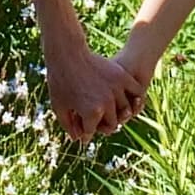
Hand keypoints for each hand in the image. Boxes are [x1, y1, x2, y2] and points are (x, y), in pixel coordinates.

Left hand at [43, 26, 131, 145]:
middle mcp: (107, 103)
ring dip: (116, 112)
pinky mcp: (122, 76)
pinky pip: (136, 92)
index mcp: (92, 113)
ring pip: (125, 111)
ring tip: (109, 109)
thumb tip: (79, 140)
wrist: (67, 53)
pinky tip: (126, 98)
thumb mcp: (59, 107)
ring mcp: (116, 89)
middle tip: (96, 119)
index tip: (80, 126)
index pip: (91, 132)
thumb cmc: (60, 81)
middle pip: (111, 124)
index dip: (83, 130)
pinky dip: (134, 98)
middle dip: (102, 124)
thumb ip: (69, 126)